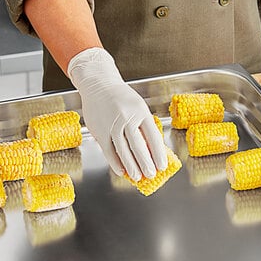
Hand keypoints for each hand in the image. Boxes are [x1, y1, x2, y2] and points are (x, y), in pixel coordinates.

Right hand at [68, 48, 167, 180]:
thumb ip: (144, 126)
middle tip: (151, 174)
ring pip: (123, 150)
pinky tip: (122, 171)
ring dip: (131, 166)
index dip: (158, 153)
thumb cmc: (121, 97)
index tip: (162, 166)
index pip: (153, 136)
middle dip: (146, 163)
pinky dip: (115, 163)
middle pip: (138, 146)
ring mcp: (112, 125)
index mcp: (141, 111)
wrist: (98, 84)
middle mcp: (127, 118)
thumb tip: (152, 150)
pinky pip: (108, 150)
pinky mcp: (100, 131)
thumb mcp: (138, 106)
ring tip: (137, 176)